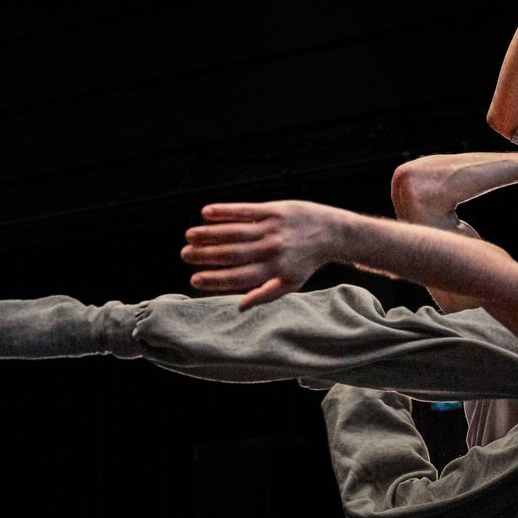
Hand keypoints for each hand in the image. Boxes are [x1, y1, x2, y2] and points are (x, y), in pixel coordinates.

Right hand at [181, 200, 340, 307]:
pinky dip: (224, 211)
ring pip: (235, 232)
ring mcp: (272, 228)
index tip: (194, 279)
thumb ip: (265, 294)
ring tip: (189, 236)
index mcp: (274, 270)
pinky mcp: (274, 210)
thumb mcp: (291, 283)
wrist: (333, 232)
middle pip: (232, 254)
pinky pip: (245, 210)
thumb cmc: (308, 261)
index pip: (238, 277)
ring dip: (209, 234)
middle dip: (205, 256)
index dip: (214, 279)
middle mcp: (272, 250)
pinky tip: (206, 213)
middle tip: (185, 255)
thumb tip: (239, 307)